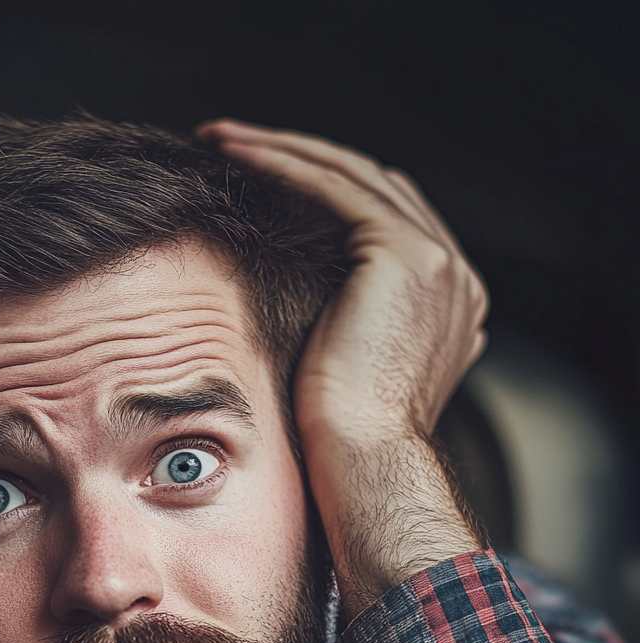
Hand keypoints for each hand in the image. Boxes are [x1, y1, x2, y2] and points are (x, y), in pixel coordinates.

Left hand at [196, 120, 486, 617]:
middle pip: (372, 187)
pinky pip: (336, 187)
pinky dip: (284, 164)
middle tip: (234, 148)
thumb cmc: (339, 440)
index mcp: (446, 306)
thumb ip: (342, 333)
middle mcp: (454, 277)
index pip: (382, 220)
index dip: (320, 193)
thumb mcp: (343, 373)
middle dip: (300, 161)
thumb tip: (290, 321)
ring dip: (284, 150)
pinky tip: (237, 153)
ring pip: (353, 176)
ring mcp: (437, 262)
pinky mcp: (404, 255)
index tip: (261, 185)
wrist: (362, 465)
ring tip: (223, 140)